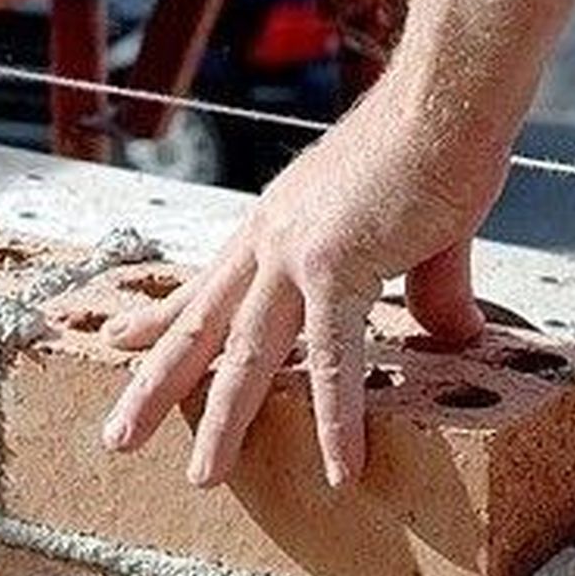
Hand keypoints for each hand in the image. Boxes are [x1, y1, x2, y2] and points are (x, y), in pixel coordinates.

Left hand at [99, 73, 507, 487]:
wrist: (447, 99)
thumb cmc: (433, 149)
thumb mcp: (417, 235)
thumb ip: (428, 295)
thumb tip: (457, 338)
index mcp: (276, 227)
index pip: (206, 285)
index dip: (160, 317)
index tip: (121, 341)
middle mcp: (270, 242)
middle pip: (199, 327)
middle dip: (154, 386)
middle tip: (117, 436)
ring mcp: (296, 255)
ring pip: (244, 354)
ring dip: (221, 420)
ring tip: (203, 477)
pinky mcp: (340, 267)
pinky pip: (335, 359)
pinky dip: (338, 418)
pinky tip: (342, 468)